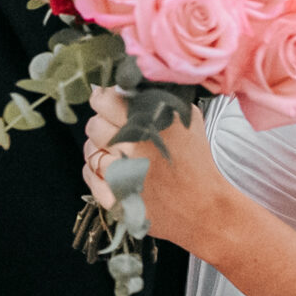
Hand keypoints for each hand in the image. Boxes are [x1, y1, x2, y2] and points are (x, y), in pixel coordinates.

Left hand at [82, 88, 233, 254]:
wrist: (206, 208)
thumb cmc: (197, 162)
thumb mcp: (187, 119)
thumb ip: (159, 99)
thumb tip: (131, 87)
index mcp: (150, 123)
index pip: (105, 101)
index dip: (102, 99)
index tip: (105, 102)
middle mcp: (133, 147)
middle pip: (94, 126)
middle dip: (100, 124)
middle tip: (112, 128)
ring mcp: (123, 175)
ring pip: (90, 151)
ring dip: (97, 148)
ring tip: (113, 150)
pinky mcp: (117, 198)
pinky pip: (90, 178)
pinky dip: (94, 171)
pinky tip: (110, 169)